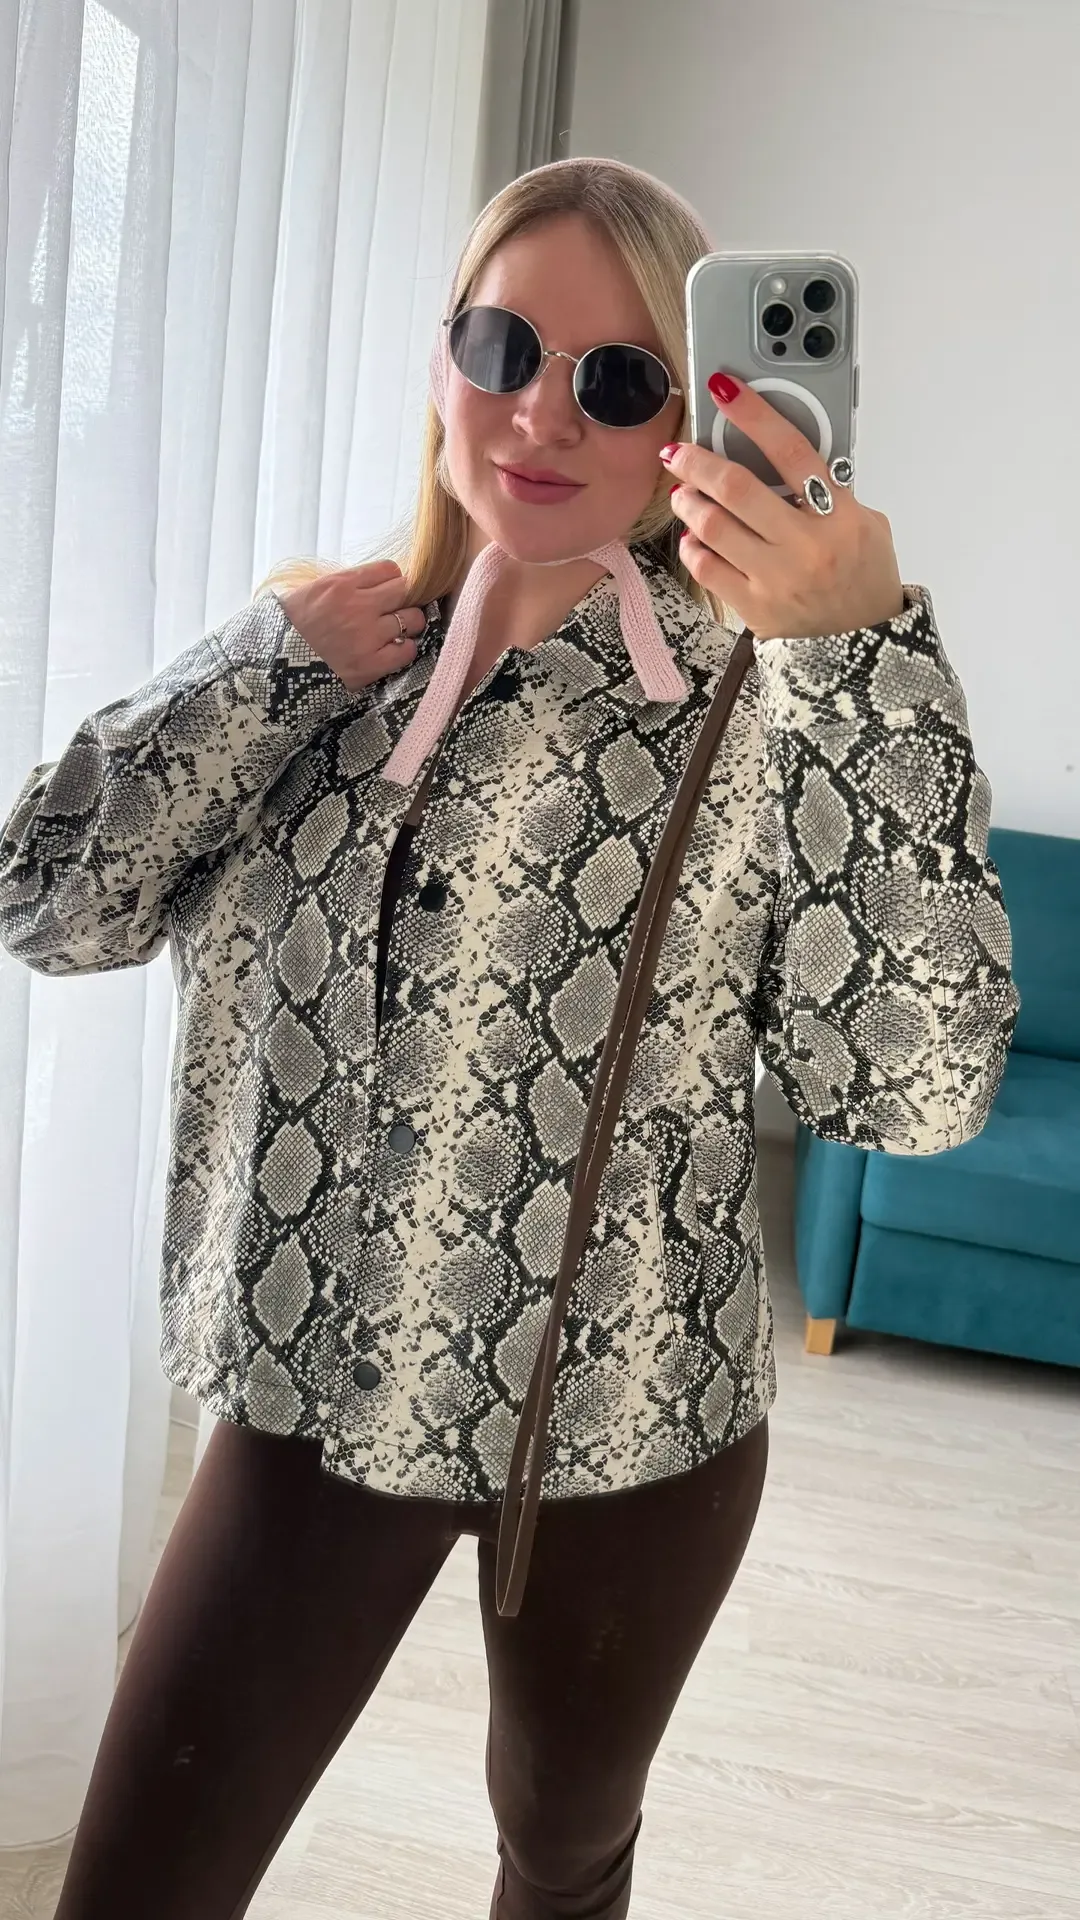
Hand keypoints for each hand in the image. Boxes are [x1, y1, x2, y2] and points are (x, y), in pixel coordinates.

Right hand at [276, 561, 426, 690]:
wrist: (271, 668)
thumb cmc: (287, 629)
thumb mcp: (309, 593)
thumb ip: (343, 586)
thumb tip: (372, 584)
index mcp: (341, 584)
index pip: (389, 570)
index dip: (392, 581)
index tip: (388, 591)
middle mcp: (358, 606)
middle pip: (406, 591)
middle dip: (405, 599)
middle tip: (397, 610)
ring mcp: (367, 636)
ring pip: (413, 620)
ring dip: (409, 625)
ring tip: (396, 632)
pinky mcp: (371, 665)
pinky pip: (407, 651)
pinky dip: (405, 650)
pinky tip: (394, 651)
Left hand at [662, 374, 904, 640]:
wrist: (862, 651)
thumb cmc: (864, 582)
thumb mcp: (867, 528)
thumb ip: (832, 493)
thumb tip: (784, 460)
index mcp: (841, 516)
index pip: (792, 450)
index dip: (754, 414)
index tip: (725, 390)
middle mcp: (806, 545)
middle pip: (737, 488)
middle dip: (697, 461)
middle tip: (678, 451)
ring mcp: (777, 578)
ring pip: (713, 526)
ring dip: (688, 502)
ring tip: (682, 493)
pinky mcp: (754, 608)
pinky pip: (707, 569)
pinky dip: (693, 547)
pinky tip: (692, 536)